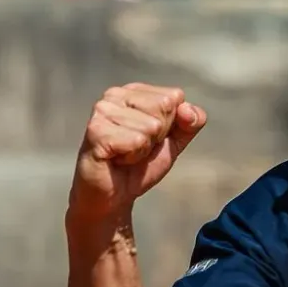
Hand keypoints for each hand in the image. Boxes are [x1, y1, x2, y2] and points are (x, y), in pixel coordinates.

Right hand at [69, 83, 206, 218]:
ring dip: (143, 149)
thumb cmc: (141, 165)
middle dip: (157, 136)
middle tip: (136, 148)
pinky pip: (136, 141)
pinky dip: (132, 157)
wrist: (114, 195)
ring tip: (125, 154)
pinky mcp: (95, 130)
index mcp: (134, 91)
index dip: (171, 125)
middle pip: (164, 108)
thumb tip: (187, 109)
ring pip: (151, 126)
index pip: (174, 97)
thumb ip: (191, 122)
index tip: (150, 138)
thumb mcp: (175, 141)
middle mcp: (115, 94)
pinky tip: (117, 159)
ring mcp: (103, 110)